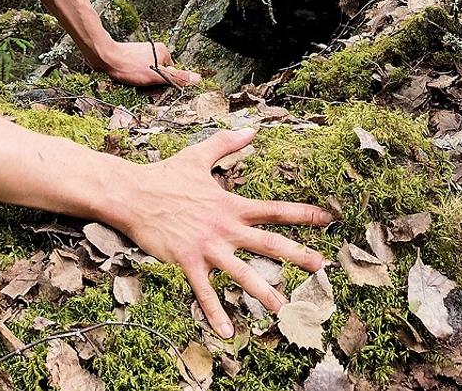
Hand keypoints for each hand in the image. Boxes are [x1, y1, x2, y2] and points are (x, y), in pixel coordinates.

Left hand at [95, 39, 201, 87]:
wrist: (105, 58)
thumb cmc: (128, 66)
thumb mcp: (157, 76)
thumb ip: (177, 78)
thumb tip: (197, 79)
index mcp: (163, 51)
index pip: (170, 73)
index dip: (163, 82)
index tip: (154, 86)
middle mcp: (153, 49)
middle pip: (158, 72)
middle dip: (151, 81)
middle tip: (142, 84)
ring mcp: (141, 51)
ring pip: (146, 72)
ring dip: (141, 79)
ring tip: (132, 80)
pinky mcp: (130, 55)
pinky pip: (136, 69)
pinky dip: (132, 75)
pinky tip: (126, 77)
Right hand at [112, 128, 331, 336]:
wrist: (133, 194)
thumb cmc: (165, 175)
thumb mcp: (198, 155)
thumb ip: (227, 144)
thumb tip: (252, 129)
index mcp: (231, 205)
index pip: (274, 210)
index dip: (303, 214)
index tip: (328, 219)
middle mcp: (225, 228)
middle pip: (269, 244)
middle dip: (298, 255)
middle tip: (323, 268)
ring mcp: (207, 247)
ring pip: (242, 273)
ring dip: (264, 292)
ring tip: (284, 310)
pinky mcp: (187, 262)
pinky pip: (204, 291)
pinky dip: (215, 312)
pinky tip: (225, 332)